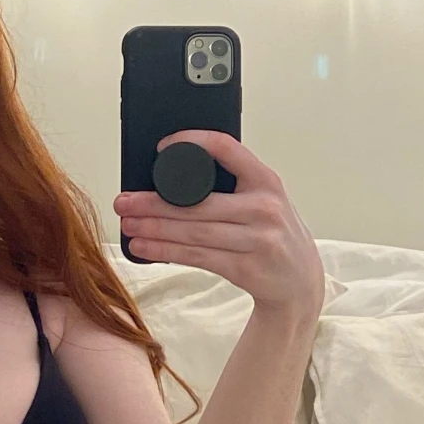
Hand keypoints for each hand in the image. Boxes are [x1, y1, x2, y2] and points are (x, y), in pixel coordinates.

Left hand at [116, 135, 322, 319]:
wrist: (300, 281)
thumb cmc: (273, 234)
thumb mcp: (265, 200)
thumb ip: (235, 185)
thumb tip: (172, 180)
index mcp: (266, 180)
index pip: (226, 148)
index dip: (192, 142)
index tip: (161, 148)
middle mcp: (264, 207)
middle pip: (198, 202)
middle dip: (153, 203)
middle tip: (124, 201)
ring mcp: (257, 239)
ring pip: (193, 232)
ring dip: (154, 229)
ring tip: (128, 225)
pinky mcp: (246, 268)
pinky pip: (197, 256)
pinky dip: (166, 252)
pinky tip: (145, 248)